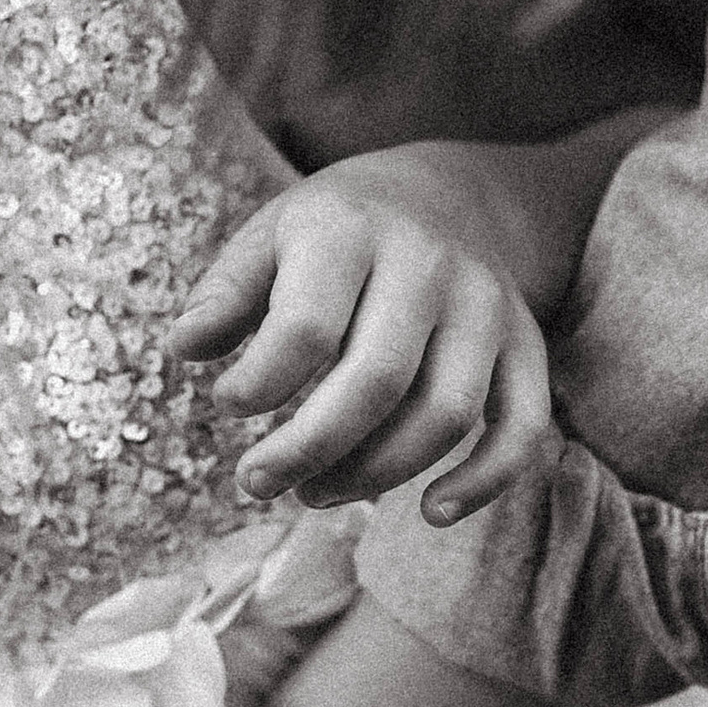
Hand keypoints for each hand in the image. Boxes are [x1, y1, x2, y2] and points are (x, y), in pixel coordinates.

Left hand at [171, 146, 552, 511]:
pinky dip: (485, 480)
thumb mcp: (270, 235)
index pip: (307, 326)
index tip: (227, 405)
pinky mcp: (525, 345)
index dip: (260, 383)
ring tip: (313, 493)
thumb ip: (226, 292)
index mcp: (350, 231)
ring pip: (445, 412)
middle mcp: (427, 265)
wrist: (447, 193)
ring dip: (376, 473)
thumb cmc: (336, 230)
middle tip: (255, 481)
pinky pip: (521, 425)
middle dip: (309, 447)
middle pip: (377, 379)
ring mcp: (485, 307)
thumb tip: (183, 348)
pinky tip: (431, 513)